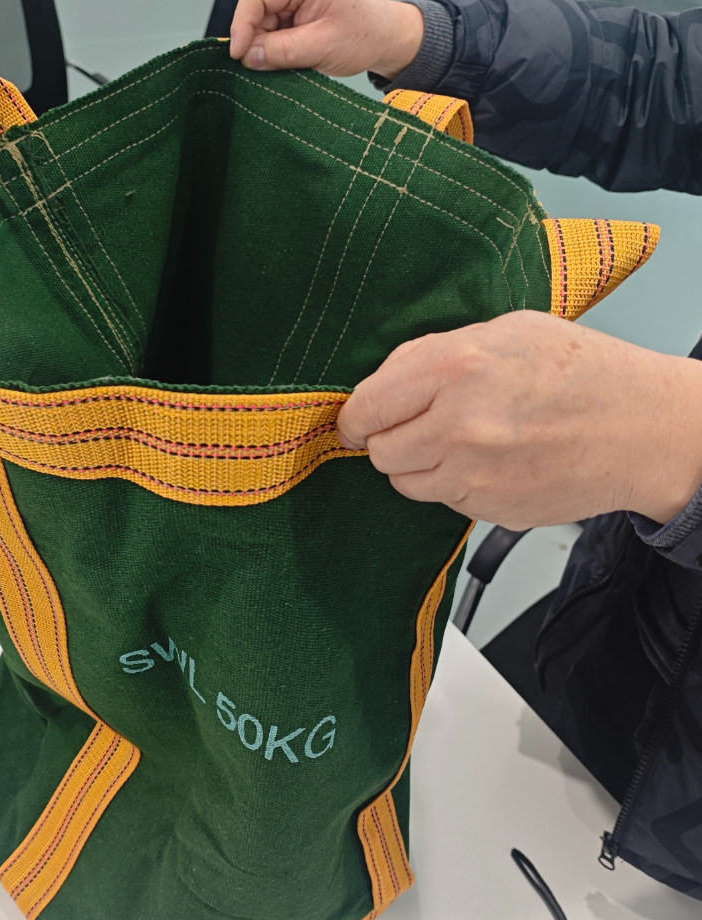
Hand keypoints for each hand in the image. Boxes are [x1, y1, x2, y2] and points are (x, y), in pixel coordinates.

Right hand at [229, 0, 424, 78]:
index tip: (238, 52)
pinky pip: (273, 36)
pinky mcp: (295, 20)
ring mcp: (295, 4)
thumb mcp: (323, 46)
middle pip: (257, 12)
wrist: (387, 41)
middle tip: (258, 66)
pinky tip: (284, 62)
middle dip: (255, 40)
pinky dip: (274, 52)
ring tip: (283, 64)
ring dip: (265, 49)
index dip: (243, 23)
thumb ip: (284, 51)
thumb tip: (251, 57)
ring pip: (263, 26)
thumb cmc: (368, 33)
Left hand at [336, 311, 701, 527]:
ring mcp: (473, 474)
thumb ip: (433, 354)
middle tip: (415, 426)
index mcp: (456, 367)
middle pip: (378, 450)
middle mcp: (458, 425)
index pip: (365, 406)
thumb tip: (381, 383)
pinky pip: (441, 500)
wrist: (644, 429)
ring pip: (403, 482)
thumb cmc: (582, 373)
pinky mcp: (488, 509)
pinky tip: (487, 461)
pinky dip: (450, 485)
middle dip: (387, 438)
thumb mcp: (504, 332)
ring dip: (417, 465)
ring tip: (459, 441)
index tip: (356, 421)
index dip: (354, 417)